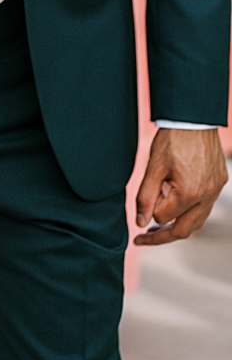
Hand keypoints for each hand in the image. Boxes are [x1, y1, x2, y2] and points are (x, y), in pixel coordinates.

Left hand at [133, 126, 229, 244]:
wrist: (194, 120)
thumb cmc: (171, 141)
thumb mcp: (152, 167)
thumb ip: (145, 196)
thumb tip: (140, 223)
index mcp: (190, 193)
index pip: (163, 218)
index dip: (149, 212)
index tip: (140, 206)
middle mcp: (207, 196)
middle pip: (184, 229)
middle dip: (162, 237)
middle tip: (142, 239)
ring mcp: (216, 190)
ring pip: (197, 221)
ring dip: (177, 226)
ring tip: (156, 228)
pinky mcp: (219, 183)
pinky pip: (204, 207)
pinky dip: (189, 212)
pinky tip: (175, 208)